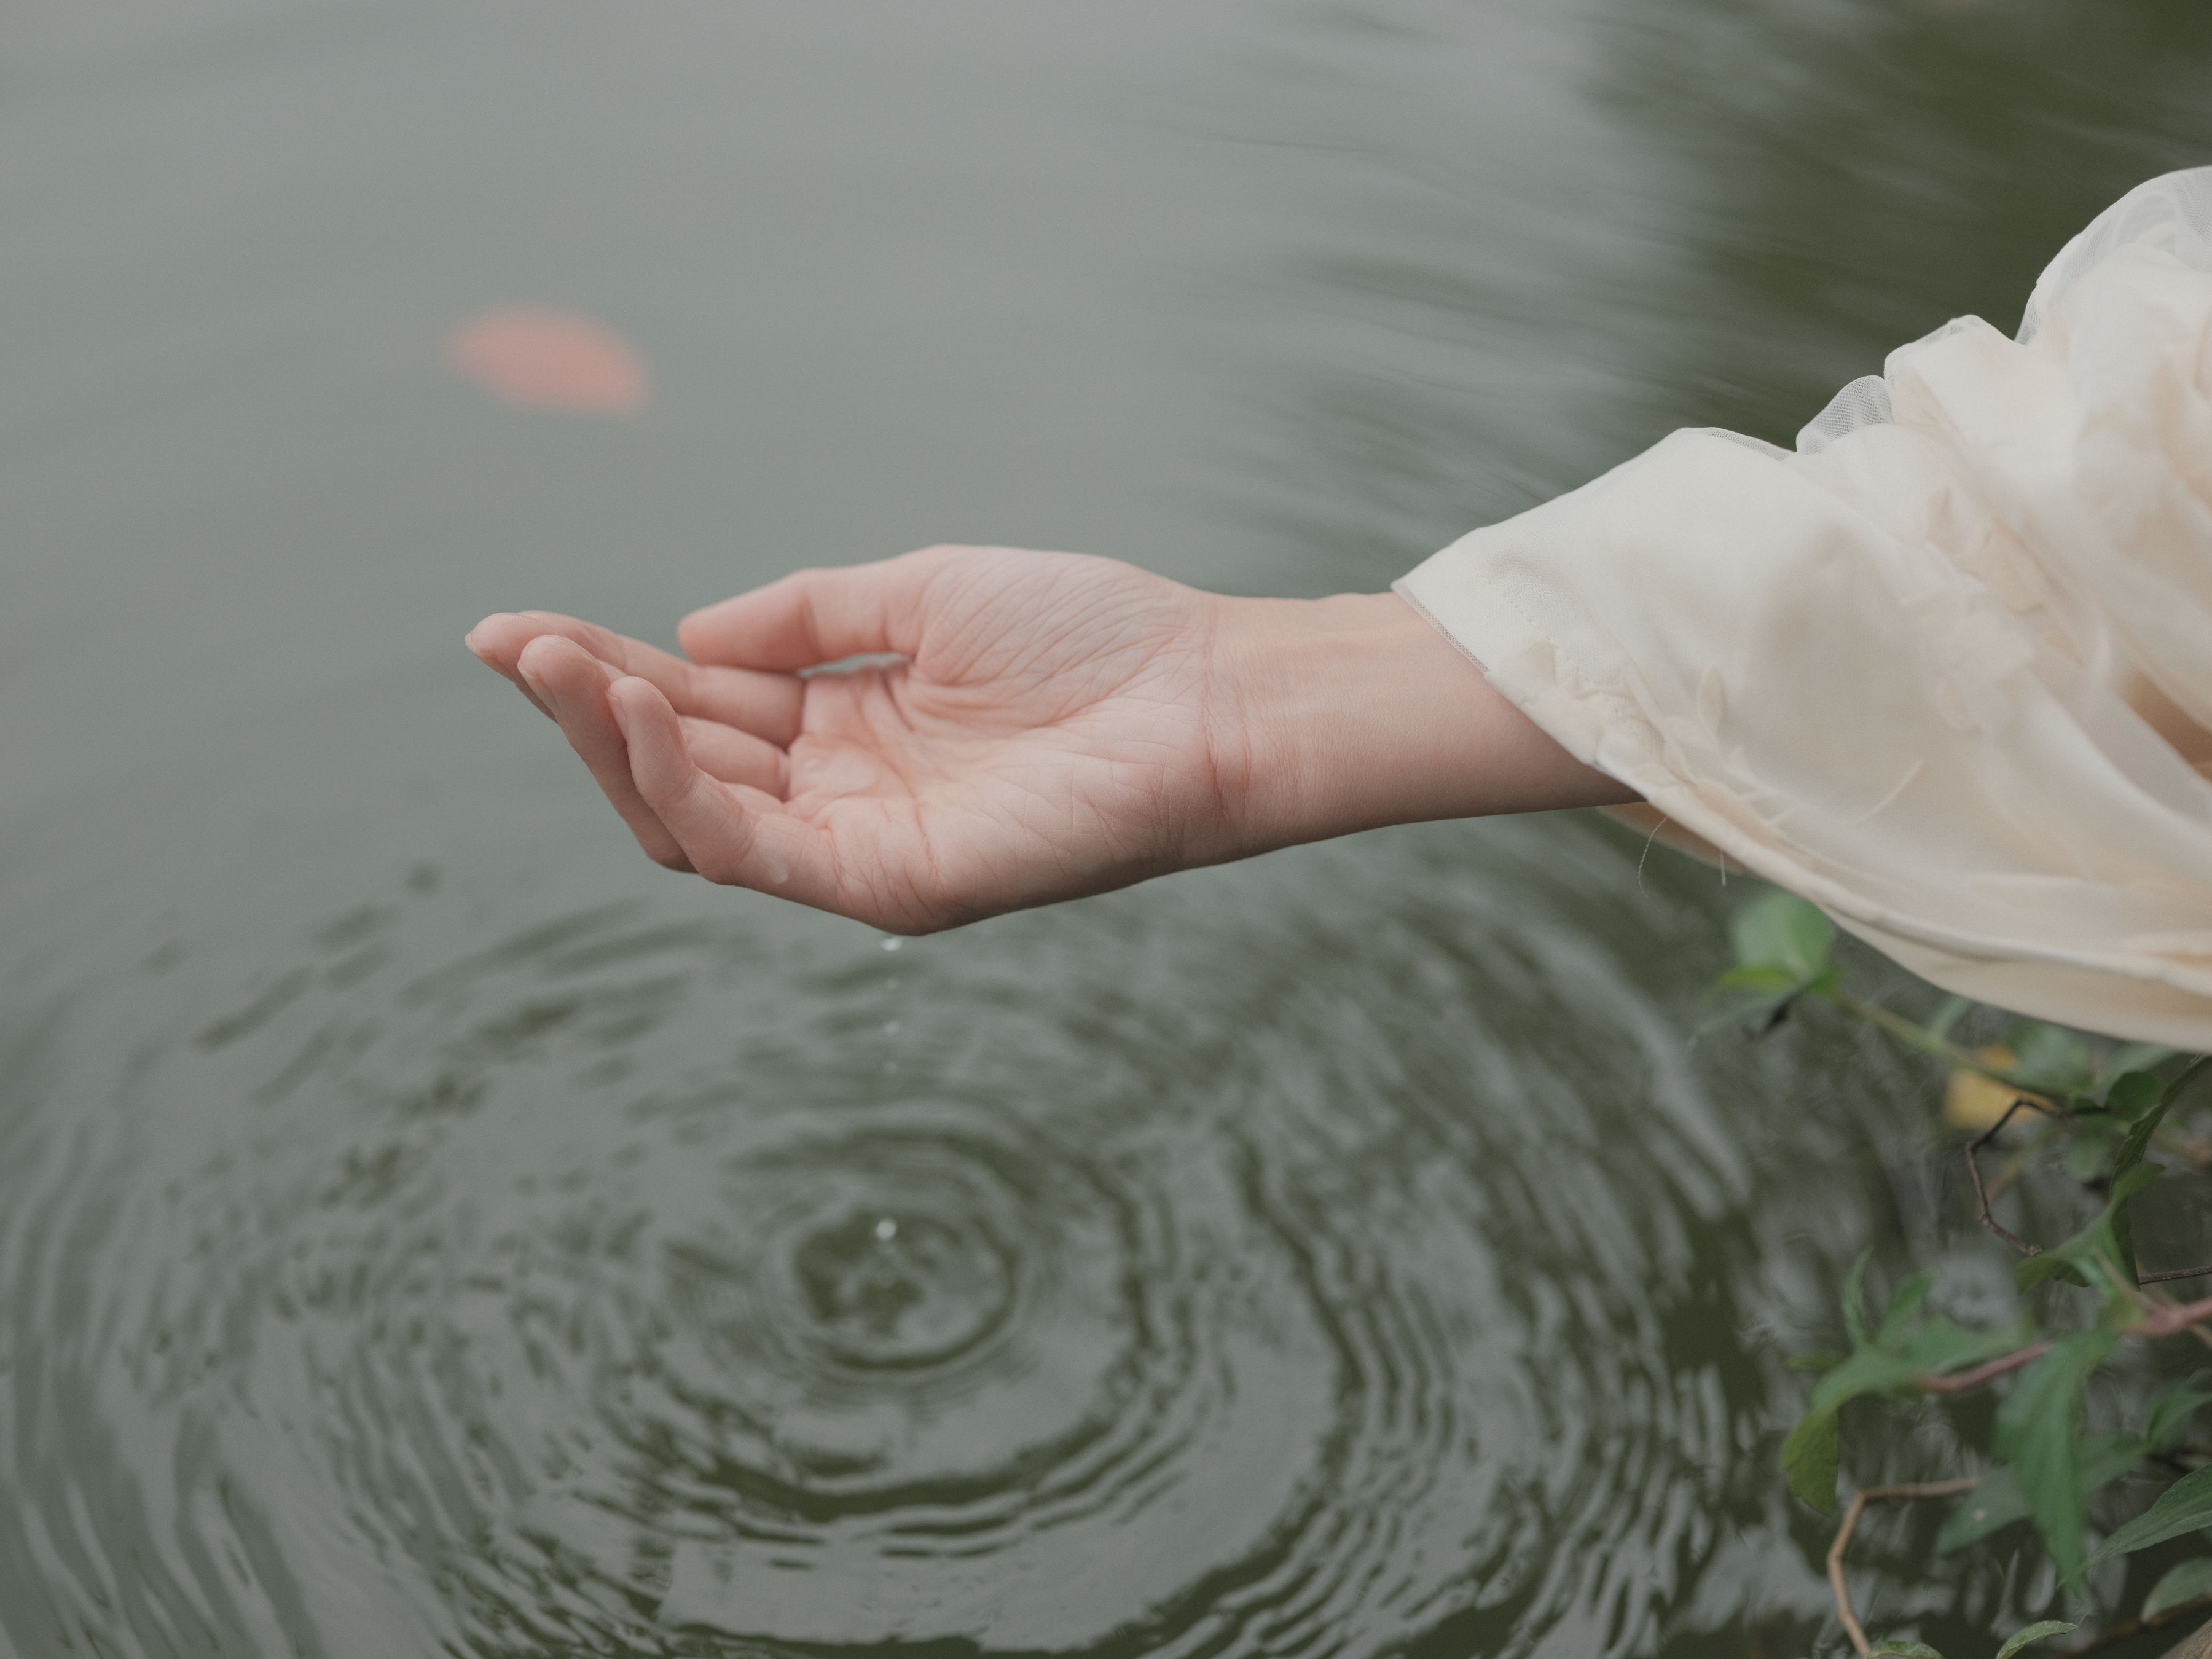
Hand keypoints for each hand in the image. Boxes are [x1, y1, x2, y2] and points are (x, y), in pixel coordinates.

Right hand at [467, 545, 1631, 931]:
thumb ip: (802, 619)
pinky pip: (755, 851)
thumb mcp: (918, 595)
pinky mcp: (889, 888)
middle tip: (501, 640)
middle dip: (582, 706)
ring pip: (693, 819)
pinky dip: (683, 787)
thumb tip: (684, 637)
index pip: (698, 704)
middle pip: (677, 765)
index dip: (604, 666)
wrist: (1202, 692)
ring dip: (610, 744)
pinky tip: (633, 711)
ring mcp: (862, 848)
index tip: (519, 625)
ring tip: (550, 662)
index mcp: (849, 725)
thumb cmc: (1090, 636)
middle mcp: (842, 795)